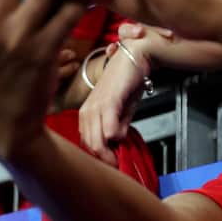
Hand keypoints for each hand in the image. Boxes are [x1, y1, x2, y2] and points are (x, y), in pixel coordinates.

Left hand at [79, 39, 151, 165]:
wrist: (135, 56)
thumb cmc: (128, 81)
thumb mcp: (122, 111)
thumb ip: (118, 127)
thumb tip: (117, 145)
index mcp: (87, 114)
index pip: (86, 144)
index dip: (100, 157)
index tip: (113, 164)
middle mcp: (87, 111)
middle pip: (89, 146)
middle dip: (105, 160)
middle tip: (119, 164)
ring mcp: (96, 106)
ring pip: (96, 141)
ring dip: (110, 152)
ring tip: (121, 154)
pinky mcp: (108, 101)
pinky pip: (108, 128)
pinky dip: (116, 136)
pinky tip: (122, 134)